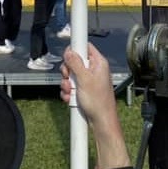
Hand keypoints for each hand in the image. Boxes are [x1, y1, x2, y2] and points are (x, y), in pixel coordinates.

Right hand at [61, 43, 129, 168]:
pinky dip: (68, 93)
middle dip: (67, 71)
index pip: (85, 47)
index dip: (75, 49)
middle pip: (74, 62)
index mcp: (98, 63)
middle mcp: (93, 70)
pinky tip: (70, 99)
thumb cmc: (98, 101)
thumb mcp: (84, 79)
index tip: (67, 54)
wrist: (101, 121)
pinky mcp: (83, 90)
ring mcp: (88, 81)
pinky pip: (71, 87)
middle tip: (69, 78)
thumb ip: (75, 64)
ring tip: (71, 92)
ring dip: (66, 84)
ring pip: (70, 75)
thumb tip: (69, 51)